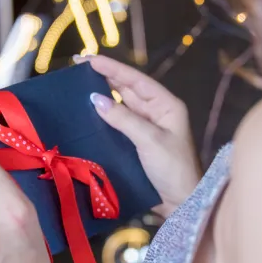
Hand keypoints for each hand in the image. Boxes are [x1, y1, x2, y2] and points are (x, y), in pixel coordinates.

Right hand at [76, 55, 200, 217]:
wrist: (182, 203)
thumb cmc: (173, 169)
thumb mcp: (149, 141)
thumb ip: (123, 119)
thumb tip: (95, 99)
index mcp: (167, 106)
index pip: (136, 80)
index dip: (113, 68)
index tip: (89, 59)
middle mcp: (158, 113)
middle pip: (128, 89)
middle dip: (105, 77)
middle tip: (79, 67)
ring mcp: (148, 128)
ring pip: (122, 105)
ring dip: (103, 95)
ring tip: (81, 84)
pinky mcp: (139, 143)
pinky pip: (119, 123)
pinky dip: (105, 116)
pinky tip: (90, 112)